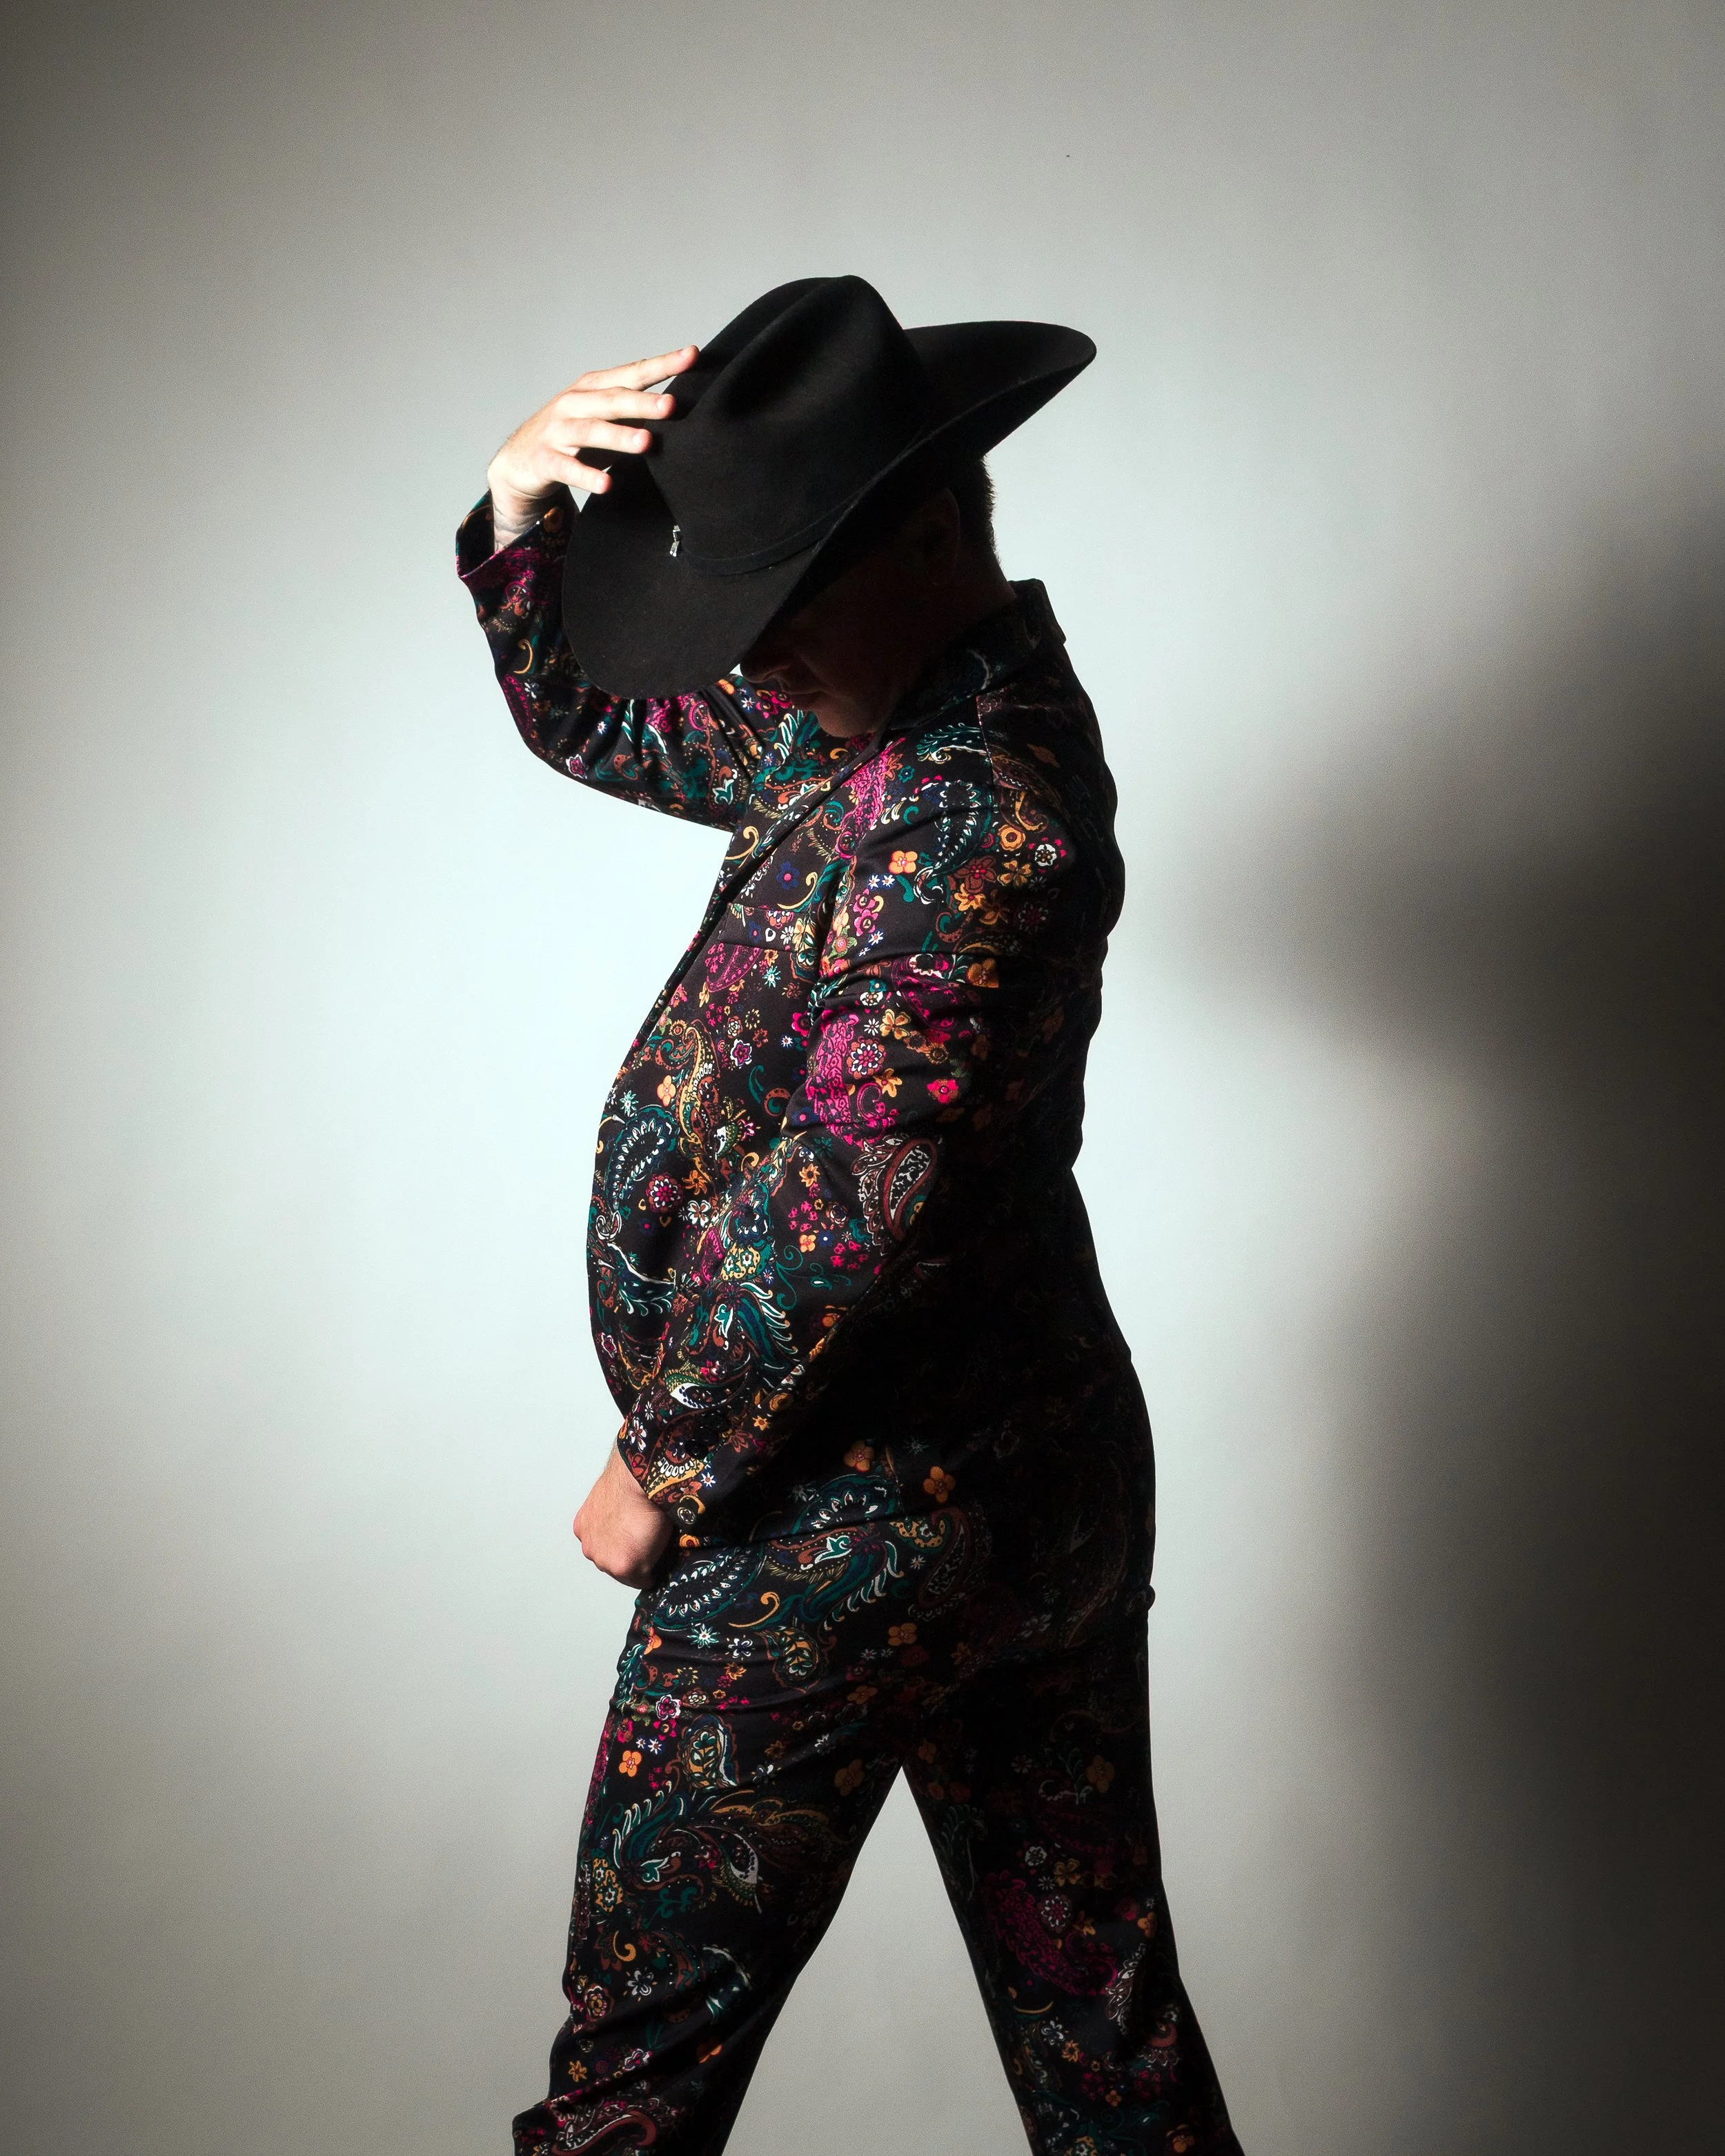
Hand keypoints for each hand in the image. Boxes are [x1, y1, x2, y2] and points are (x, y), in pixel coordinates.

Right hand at [487, 344, 699, 548]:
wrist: (518, 461)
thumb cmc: (572, 439)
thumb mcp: (603, 419)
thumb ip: (634, 413)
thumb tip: (682, 409)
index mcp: (593, 388)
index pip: (632, 373)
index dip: (661, 364)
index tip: (691, 355)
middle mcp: (575, 403)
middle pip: (613, 400)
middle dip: (642, 402)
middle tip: (671, 405)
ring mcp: (557, 430)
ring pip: (591, 431)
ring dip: (619, 437)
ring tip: (645, 442)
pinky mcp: (545, 460)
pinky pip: (567, 468)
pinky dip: (586, 476)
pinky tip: (606, 484)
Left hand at [573, 1442, 673, 1588]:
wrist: (639, 1477)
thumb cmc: (630, 1479)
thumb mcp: (611, 1499)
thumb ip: (613, 1518)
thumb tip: (629, 1524)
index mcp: (585, 1528)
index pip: (604, 1547)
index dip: (623, 1546)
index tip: (637, 1543)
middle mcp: (590, 1547)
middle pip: (613, 1563)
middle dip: (630, 1557)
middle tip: (648, 1546)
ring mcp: (605, 1559)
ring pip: (628, 1573)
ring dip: (642, 1565)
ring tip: (656, 1550)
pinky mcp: (625, 1566)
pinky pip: (644, 1579)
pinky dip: (654, 1573)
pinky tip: (662, 1557)